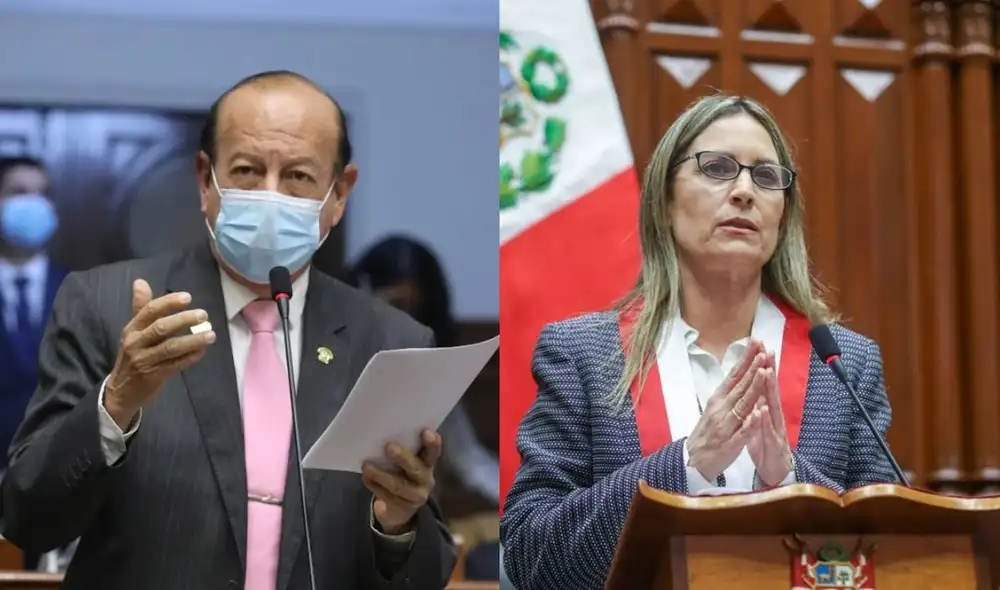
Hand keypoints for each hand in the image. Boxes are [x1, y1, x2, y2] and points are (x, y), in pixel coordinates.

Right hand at [104, 279, 215, 428]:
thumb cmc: (132, 355)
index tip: (188, 297)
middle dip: (183, 320)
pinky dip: (190, 357)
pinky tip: (202, 351)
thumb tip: (140, 281)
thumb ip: (141, 308)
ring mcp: (144, 360)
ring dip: (192, 340)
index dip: (169, 302)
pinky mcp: (153, 376)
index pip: (149, 311)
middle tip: (203, 315)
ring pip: (170, 347)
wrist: (120, 391)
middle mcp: (136, 343)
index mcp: (131, 329)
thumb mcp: (133, 332)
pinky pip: (175, 364)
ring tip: (211, 335)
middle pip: (161, 328)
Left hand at [362, 429, 441, 534]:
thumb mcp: (406, 461)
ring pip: (399, 486)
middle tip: (389, 446)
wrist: (398, 508)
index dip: (432, 443)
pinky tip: (366, 477)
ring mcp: (416, 496)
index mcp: (428, 463)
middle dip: (402, 457)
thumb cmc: (401, 474)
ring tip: (367, 465)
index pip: (433, 452)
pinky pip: (387, 497)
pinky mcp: (403, 508)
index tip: (426, 431)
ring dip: (381, 475)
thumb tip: (383, 433)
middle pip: (416, 469)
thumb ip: (403, 449)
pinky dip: (374, 485)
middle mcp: (426, 480)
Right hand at [686, 340, 768, 481]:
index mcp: (718, 399)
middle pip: (740, 386)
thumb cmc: (707, 432)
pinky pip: (742, 432)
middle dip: (753, 368)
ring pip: (743, 405)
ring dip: (753, 388)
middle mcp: (721, 409)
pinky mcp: (730, 444)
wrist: (693, 460)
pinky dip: (750, 422)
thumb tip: (741, 373)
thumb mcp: (714, 408)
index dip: (746, 359)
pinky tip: (759, 413)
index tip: (756, 344)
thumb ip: (729, 392)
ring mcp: (726, 426)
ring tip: (764, 373)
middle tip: (763, 351)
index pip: (735, 375)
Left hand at [746, 352, 793, 485]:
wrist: (775, 473)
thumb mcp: (760, 421)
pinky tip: (763, 409)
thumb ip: (759, 403)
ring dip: (769, 390)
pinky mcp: (773, 445)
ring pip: (772, 407)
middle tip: (767, 351)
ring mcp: (775, 430)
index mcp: (767, 409)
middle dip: (770, 371)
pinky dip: (764, 420)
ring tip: (767, 372)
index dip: (762, 366)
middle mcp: (774, 416)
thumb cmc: (766, 446)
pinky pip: (768, 432)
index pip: (764, 384)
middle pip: (771, 390)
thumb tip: (756, 386)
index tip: (760, 347)